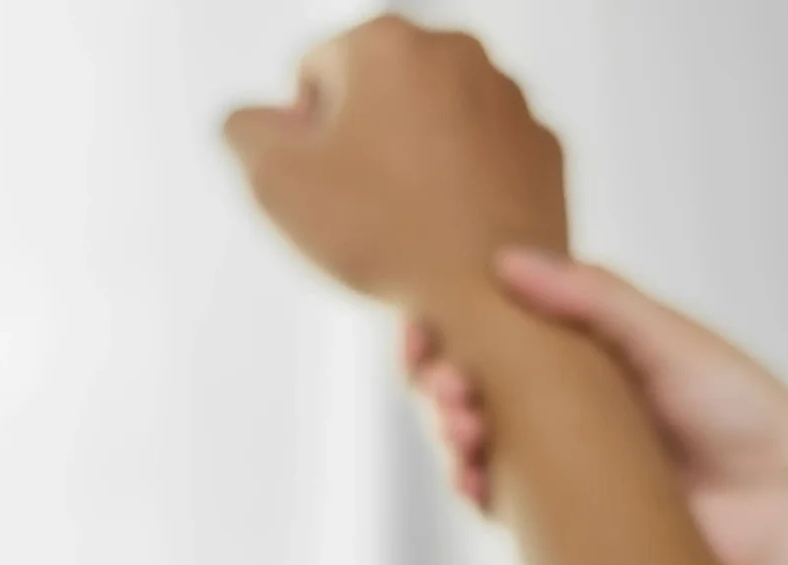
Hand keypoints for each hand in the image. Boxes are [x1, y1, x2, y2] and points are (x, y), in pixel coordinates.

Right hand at [225, 16, 566, 319]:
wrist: (491, 299)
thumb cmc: (388, 236)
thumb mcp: (275, 181)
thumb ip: (242, 130)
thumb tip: (250, 121)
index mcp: (385, 42)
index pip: (313, 74)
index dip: (303, 136)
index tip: (322, 183)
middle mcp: (456, 51)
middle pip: (378, 93)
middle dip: (362, 144)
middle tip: (360, 210)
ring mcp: (510, 98)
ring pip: (435, 124)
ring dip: (413, 164)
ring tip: (406, 226)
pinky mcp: (544, 148)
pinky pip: (485, 159)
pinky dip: (464, 187)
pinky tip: (449, 231)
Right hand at [408, 251, 787, 564]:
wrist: (782, 511)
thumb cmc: (744, 414)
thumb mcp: (668, 338)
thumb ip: (591, 298)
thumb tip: (503, 260)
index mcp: (587, 344)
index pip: (496, 323)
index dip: (448, 323)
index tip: (423, 325)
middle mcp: (564, 400)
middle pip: (470, 380)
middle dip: (437, 378)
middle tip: (446, 382)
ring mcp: (559, 459)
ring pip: (472, 439)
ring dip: (447, 430)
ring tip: (464, 427)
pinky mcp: (563, 518)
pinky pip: (497, 501)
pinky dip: (471, 486)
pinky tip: (470, 477)